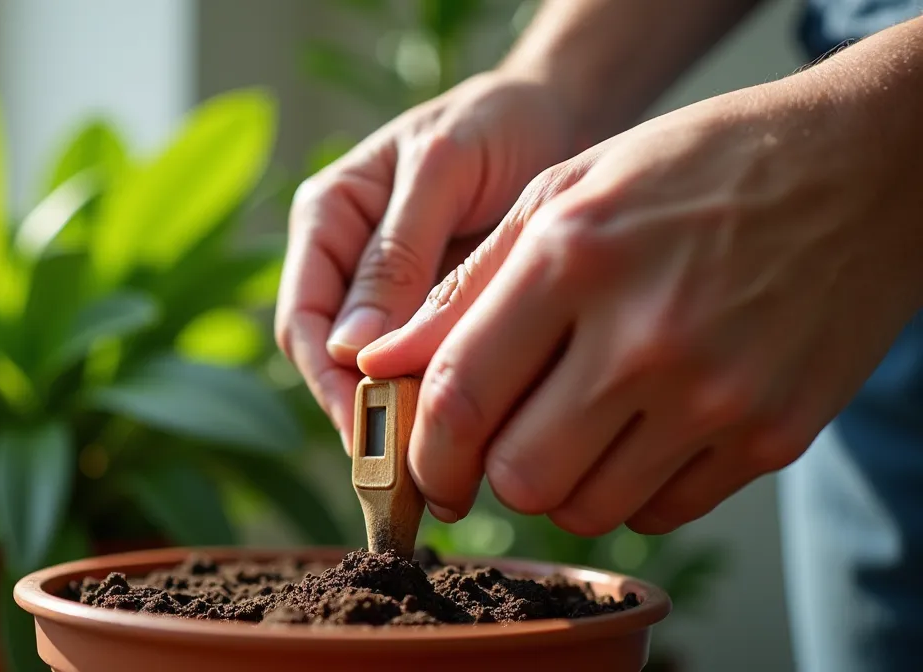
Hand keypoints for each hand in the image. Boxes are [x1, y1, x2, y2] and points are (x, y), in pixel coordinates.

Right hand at [275, 71, 576, 449]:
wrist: (558, 111)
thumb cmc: (493, 123)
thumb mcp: (443, 169)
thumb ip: (398, 252)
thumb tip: (348, 351)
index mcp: (326, 219)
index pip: (302, 320)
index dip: (327, 385)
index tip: (367, 434)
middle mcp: (347, 266)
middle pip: (331, 364)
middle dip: (364, 420)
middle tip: (410, 476)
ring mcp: (392, 297)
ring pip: (377, 378)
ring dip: (403, 425)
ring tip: (443, 476)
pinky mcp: (437, 317)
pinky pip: (425, 372)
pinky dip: (443, 409)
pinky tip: (475, 441)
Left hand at [358, 65, 922, 533]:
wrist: (861, 171)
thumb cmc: (694, 169)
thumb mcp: (565, 192)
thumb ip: (465, 286)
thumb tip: (378, 361)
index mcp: (576, 259)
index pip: (461, 396)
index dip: (422, 448)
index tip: (421, 461)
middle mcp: (647, 336)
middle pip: (519, 475)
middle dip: (488, 473)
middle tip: (494, 445)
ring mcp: (718, 395)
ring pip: (588, 508)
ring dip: (559, 484)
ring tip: (572, 425)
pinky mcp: (773, 436)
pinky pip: (661, 511)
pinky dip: (630, 490)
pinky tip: (637, 430)